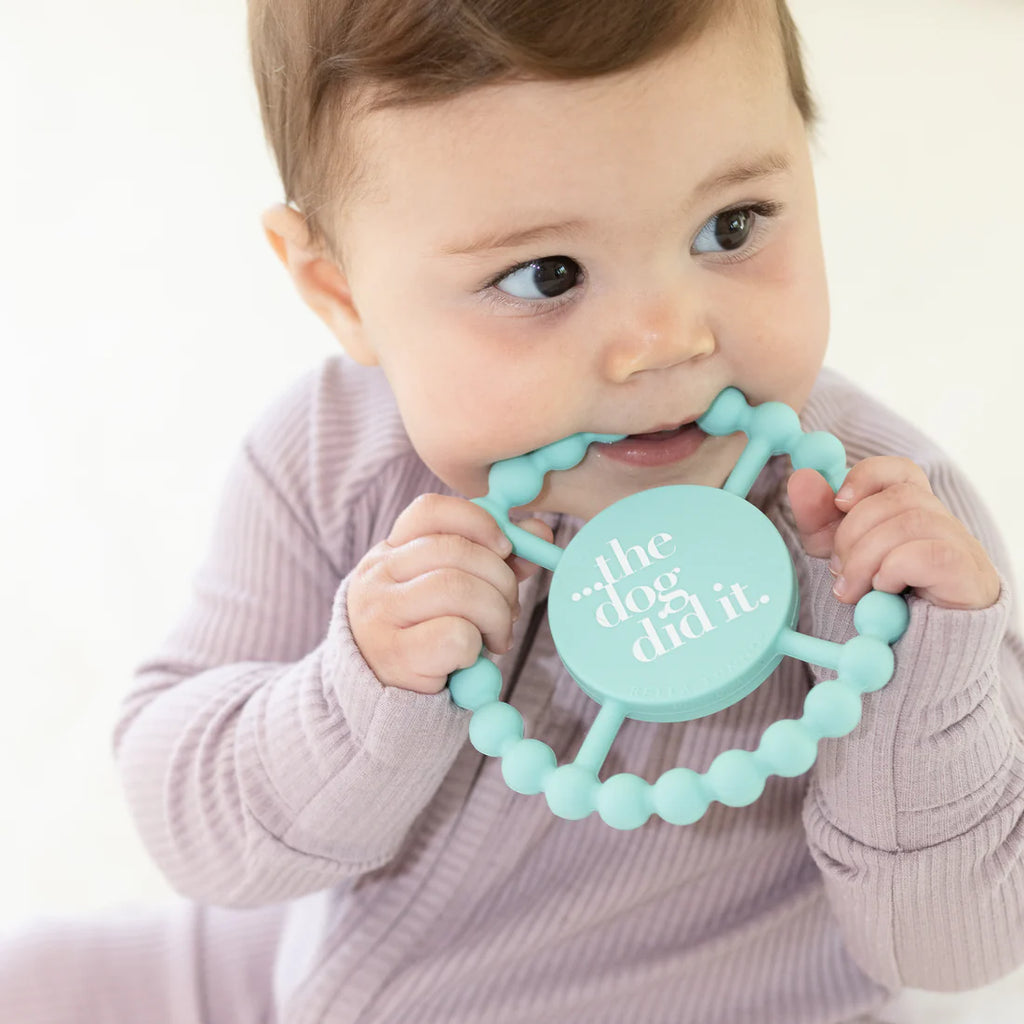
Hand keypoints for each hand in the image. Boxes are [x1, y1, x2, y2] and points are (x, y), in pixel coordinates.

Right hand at [347, 493, 553, 692]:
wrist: (384, 697)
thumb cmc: (426, 634)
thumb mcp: (451, 590)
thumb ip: (492, 558)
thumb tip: (539, 530)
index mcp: (391, 552)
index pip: (430, 511)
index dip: (477, 520)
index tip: (506, 546)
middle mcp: (379, 576)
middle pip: (454, 551)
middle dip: (500, 578)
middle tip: (510, 608)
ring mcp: (382, 614)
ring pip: (457, 589)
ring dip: (495, 614)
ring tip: (498, 636)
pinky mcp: (395, 655)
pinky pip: (455, 635)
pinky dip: (476, 646)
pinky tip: (470, 658)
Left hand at [787, 457, 998, 610]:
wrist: (922, 645)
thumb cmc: (883, 593)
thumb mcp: (839, 551)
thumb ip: (819, 517)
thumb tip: (802, 476)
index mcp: (912, 509)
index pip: (899, 470)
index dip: (866, 477)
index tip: (838, 503)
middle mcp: (940, 520)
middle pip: (897, 497)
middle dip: (853, 532)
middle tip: (837, 569)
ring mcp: (959, 544)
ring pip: (910, 523)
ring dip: (866, 557)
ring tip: (851, 590)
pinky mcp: (965, 573)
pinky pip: (927, 554)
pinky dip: (893, 570)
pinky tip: (883, 590)